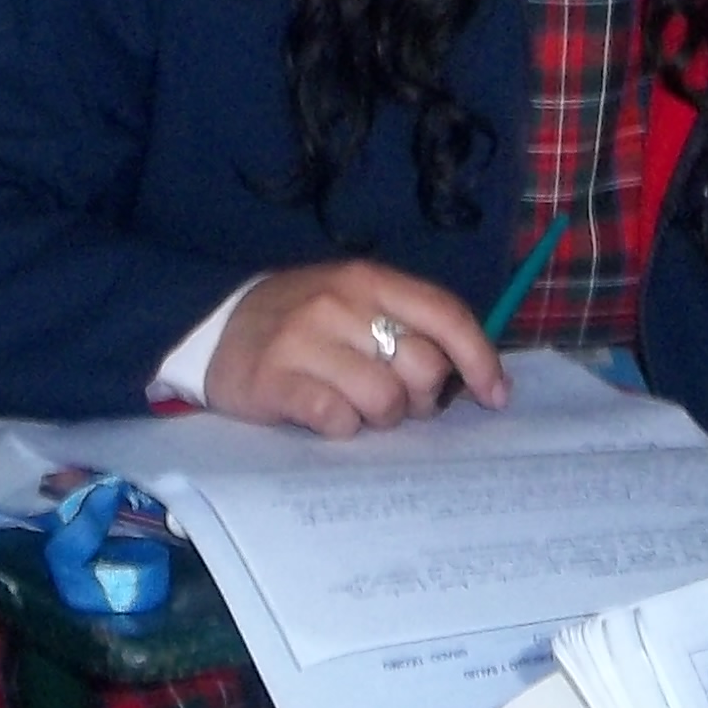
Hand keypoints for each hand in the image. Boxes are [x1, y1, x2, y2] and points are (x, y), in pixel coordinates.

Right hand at [206, 262, 505, 434]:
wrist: (212, 330)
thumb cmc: (301, 324)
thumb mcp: (354, 303)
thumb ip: (408, 326)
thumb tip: (473, 376)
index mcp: (368, 280)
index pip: (446, 315)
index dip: (480, 359)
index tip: (495, 396)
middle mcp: (339, 303)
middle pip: (422, 367)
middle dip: (420, 398)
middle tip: (395, 403)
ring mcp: (305, 340)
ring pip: (384, 400)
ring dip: (379, 418)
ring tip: (356, 408)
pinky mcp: (275, 380)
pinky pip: (337, 420)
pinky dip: (341, 428)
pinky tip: (326, 417)